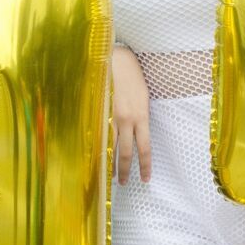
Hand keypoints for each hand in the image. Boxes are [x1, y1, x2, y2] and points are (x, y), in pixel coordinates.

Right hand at [111, 46, 150, 182]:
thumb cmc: (133, 77)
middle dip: (126, 170)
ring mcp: (110, 117)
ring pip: (111, 147)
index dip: (145, 165)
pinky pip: (100, 135)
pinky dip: (99, 148)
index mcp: (140, 116)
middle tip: (125, 183)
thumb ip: (141, 118)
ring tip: (111, 176)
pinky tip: (98, 157)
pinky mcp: (99, 113)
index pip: (144, 148)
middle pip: (126, 152)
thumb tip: (138, 135)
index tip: (146, 178)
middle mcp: (126, 120)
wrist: (116, 61)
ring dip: (111, 163)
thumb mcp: (144, 98)